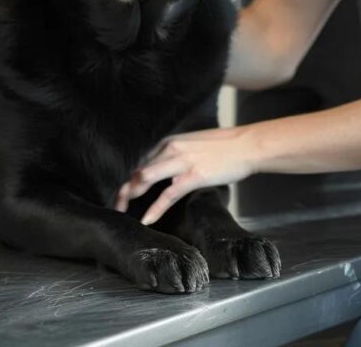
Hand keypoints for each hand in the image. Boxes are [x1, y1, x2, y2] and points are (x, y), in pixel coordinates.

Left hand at [115, 126, 256, 225]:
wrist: (246, 145)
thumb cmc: (221, 147)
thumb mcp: (191, 145)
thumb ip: (174, 155)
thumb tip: (161, 168)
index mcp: (168, 141)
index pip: (139, 160)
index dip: (126, 176)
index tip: (120, 190)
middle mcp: (170, 148)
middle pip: (137, 169)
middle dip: (122, 188)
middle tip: (115, 204)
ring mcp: (181, 161)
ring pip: (146, 178)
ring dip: (131, 195)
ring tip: (122, 210)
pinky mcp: (194, 175)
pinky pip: (169, 194)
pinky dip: (155, 208)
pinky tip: (147, 219)